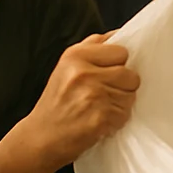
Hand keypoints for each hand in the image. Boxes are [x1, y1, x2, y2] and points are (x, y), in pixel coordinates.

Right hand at [22, 34, 139, 167]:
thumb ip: (93, 48)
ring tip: (101, 108)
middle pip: (130, 74)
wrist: (41, 137)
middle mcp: (84, 72)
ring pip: (131, 95)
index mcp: (75, 55)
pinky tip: (100, 121)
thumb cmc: (56, 102)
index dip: (118, 64)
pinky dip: (117, 120)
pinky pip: (125, 113)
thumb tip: (121, 34)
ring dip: (121, 104)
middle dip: (123, 85)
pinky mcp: (101, 117)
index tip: (108, 74)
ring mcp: (93, 95)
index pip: (121, 51)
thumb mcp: (66, 66)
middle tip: (105, 94)